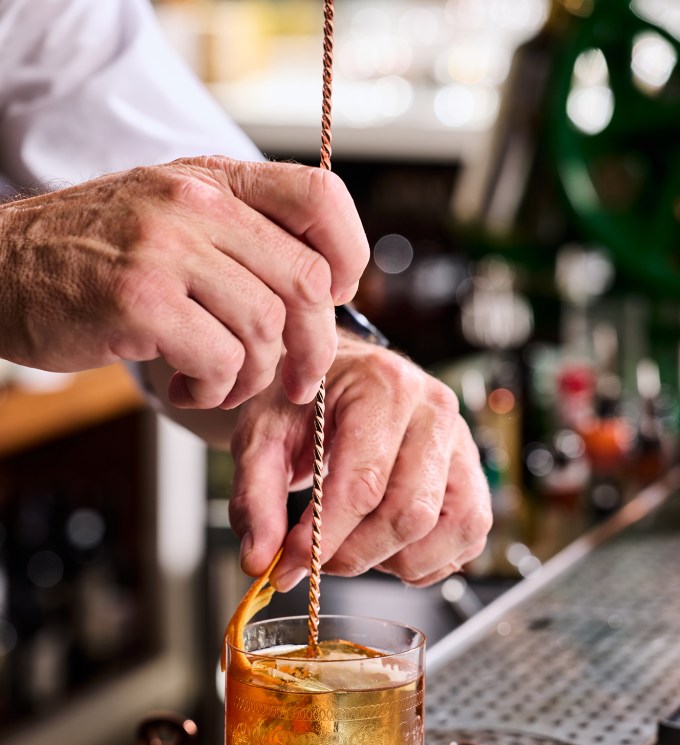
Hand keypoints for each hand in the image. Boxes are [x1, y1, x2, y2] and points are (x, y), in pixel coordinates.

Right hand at [0, 156, 368, 408]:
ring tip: (217, 385)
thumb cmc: (92, 257)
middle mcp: (194, 203)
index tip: (334, 300)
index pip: (321, 197)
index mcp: (212, 180)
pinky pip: (218, 359)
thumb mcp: (171, 219)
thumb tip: (319, 292)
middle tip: (294, 382)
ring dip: (250, 378)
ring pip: (264, 329)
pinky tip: (185, 388)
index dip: (349, 256)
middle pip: (305, 282)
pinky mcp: (137, 299)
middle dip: (313, 349)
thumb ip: (239, 239)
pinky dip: (212, 391)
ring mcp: (164, 247)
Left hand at [229, 335, 491, 588]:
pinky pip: (467, 539)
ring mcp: (463, 444)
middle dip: (357, 554)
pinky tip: (387, 544)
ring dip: (397, 560)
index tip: (292, 563)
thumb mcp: (262, 436)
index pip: (363, 484)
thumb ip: (257, 499)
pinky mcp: (475, 476)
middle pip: (410, 514)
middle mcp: (435, 411)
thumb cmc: (304, 403)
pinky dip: (427, 560)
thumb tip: (262, 562)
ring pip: (450, 532)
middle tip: (319, 558)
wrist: (337, 381)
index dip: (325, 537)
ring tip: (356, 543)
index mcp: (384, 385)